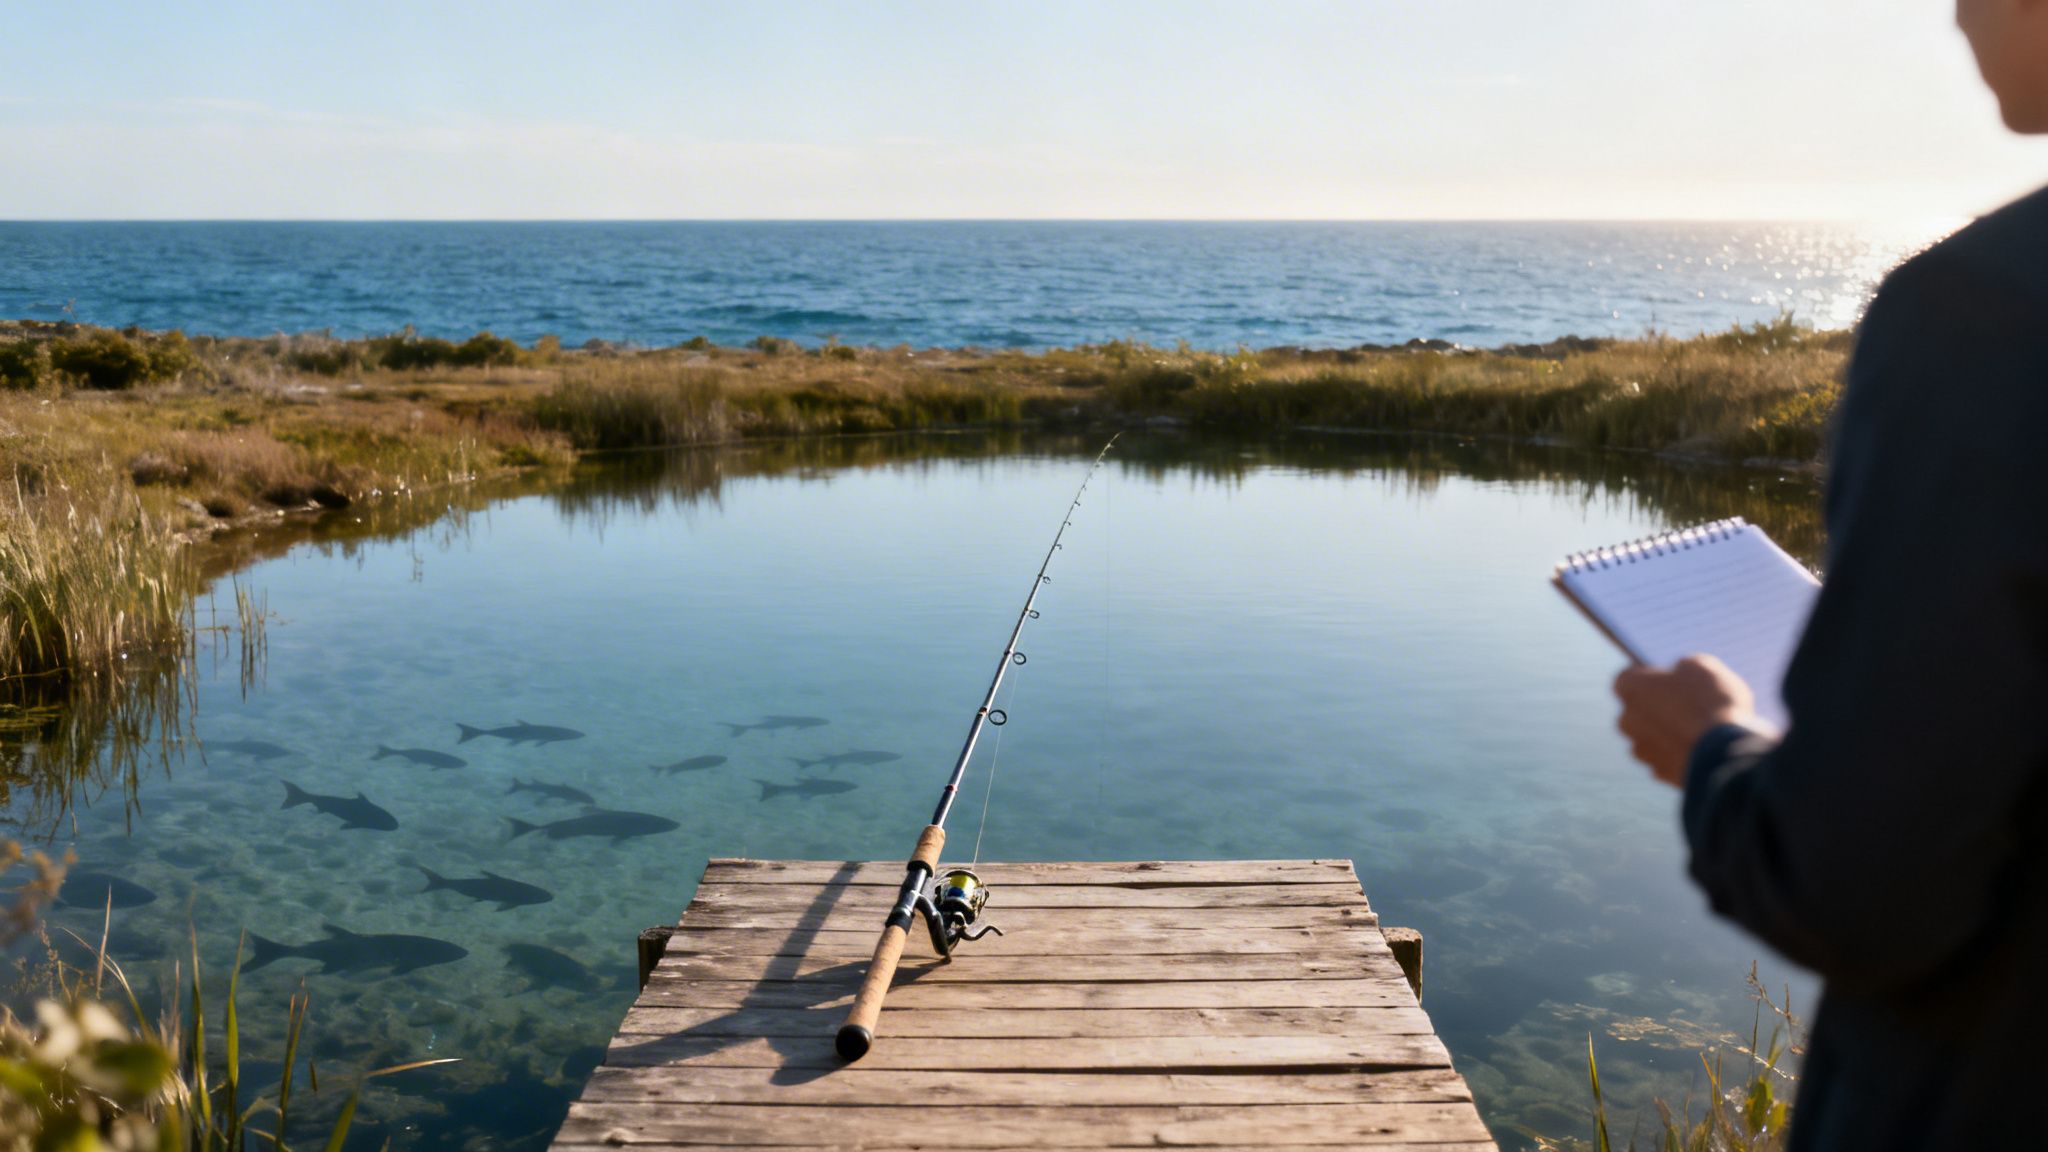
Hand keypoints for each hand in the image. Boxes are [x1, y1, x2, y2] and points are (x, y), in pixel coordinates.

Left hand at [1612, 654, 1760, 787]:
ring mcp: (1641, 749)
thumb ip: (1684, 667)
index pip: (1630, 677)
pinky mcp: (1660, 773)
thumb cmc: (1711, 702)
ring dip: (1671, 731)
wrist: (1726, 752)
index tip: (1671, 677)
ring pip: (1653, 736)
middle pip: (1639, 708)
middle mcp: (1627, 720)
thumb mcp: (1703, 666)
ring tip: (1703, 726)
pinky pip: (1669, 757)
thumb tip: (1683, 672)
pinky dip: (1683, 753)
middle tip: (1690, 702)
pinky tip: (1705, 747)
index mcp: (1630, 687)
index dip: (1652, 676)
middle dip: (1660, 705)